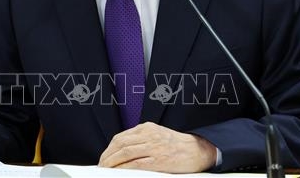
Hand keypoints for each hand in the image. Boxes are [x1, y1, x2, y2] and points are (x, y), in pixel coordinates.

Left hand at [98, 122, 215, 172]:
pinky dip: (124, 168)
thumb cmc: (177, 145)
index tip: (103, 158)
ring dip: (112, 162)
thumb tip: (122, 152)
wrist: (198, 150)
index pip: (121, 137)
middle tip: (101, 166)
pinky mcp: (159, 159)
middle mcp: (149, 134)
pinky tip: (118, 172)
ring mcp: (154, 146)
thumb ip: (142, 139)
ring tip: (105, 170)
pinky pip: (136, 163)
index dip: (109, 149)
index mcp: (147, 128)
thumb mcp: (158, 135)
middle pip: (120, 144)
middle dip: (107, 156)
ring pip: (125, 153)